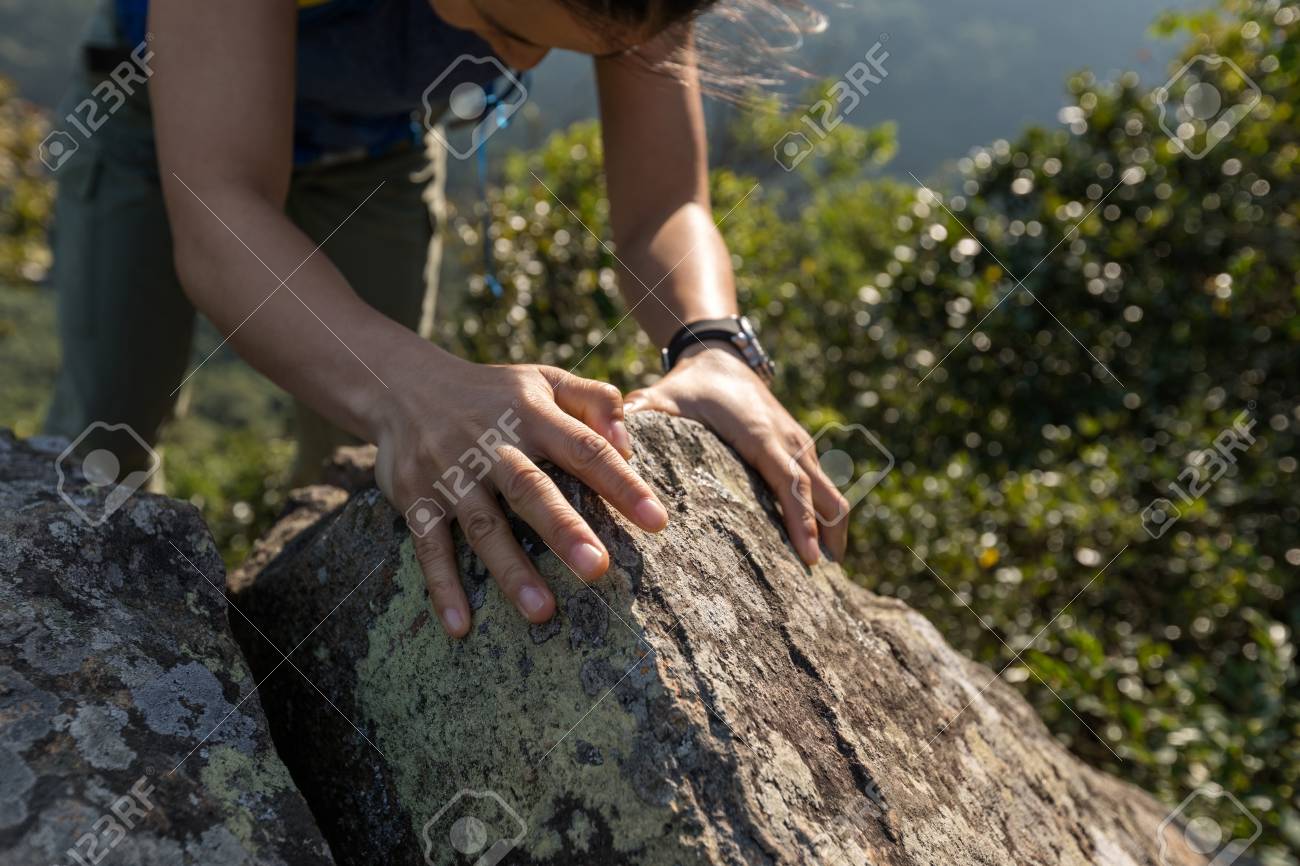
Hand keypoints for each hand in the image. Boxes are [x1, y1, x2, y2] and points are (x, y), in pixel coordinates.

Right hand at [370, 345, 668, 637]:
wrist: (400, 385)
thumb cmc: (493, 393)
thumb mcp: (545, 379)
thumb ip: (594, 400)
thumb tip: (629, 442)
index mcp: (531, 415)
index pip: (585, 449)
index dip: (622, 483)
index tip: (656, 521)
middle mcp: (490, 445)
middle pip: (530, 489)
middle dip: (563, 529)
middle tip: (598, 569)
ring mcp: (450, 474)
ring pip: (483, 524)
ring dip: (510, 568)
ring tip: (542, 610)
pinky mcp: (416, 498)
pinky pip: (429, 546)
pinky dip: (442, 587)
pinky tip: (461, 625)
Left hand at [624, 342, 848, 563]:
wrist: (718, 357)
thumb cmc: (689, 385)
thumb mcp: (662, 398)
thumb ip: (642, 420)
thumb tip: (617, 449)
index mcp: (761, 435)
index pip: (789, 483)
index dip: (802, 520)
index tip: (809, 558)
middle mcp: (788, 440)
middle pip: (822, 493)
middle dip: (827, 534)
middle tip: (821, 578)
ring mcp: (799, 443)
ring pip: (830, 490)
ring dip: (832, 528)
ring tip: (826, 570)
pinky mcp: (800, 447)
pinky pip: (822, 485)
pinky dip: (826, 514)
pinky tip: (819, 546)